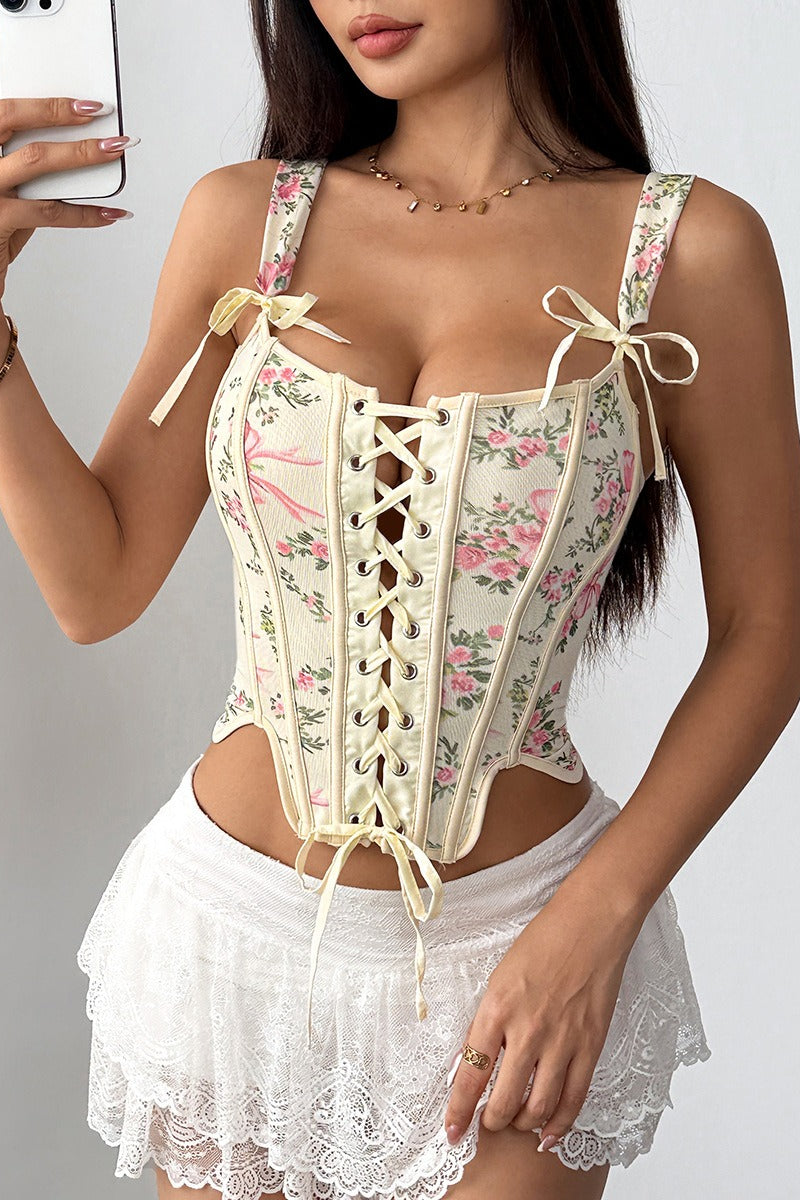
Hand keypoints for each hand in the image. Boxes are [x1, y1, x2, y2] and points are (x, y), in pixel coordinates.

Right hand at [0, 96, 135, 302]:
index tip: (82, 103)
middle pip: (14, 121)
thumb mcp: (2, 188)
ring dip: (81, 153)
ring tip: (113, 150)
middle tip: (99, 114)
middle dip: (60, 114)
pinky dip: (85, 214)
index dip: (44, 104)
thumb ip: (26, 170)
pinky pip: (50, 212)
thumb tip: (72, 154)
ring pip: (36, 160)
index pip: (6, 111)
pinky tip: (110, 213)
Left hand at [443, 881, 643, 1151]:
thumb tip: (475, 1060)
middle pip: (504, 1100)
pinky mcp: (591, 1045)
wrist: (591, 924)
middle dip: (491, 1121)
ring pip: (538, 1106)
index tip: (452, 1132)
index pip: (470, 1074)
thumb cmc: (543, 942)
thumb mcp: (500, 977)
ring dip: (523, 1123)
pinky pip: (574, 1097)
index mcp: (496, 1009)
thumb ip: (489, 1020)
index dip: (459, 1111)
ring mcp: (562, 1041)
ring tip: (514, 1123)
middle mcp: (527, 1030)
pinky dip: (560, 1122)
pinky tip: (548, 1133)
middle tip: (487, 1124)